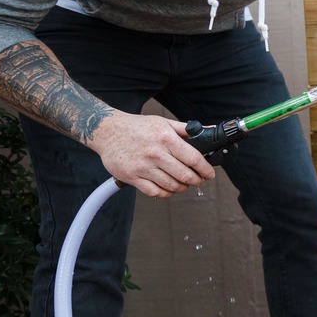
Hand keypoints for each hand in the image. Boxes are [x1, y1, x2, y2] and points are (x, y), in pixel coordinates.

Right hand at [89, 112, 215, 197]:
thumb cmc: (137, 127)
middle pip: (184, 175)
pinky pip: (154, 192)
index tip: (210, 174)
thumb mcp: (163, 123)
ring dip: (182, 188)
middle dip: (196, 181)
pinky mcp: (131, 177)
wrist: (107, 131)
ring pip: (171, 186)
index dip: (205, 169)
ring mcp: (143, 167)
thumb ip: (187, 130)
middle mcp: (155, 153)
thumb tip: (210, 131)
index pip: (194, 159)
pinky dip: (165, 194)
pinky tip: (168, 189)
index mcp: (166, 139)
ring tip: (184, 184)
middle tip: (198, 180)